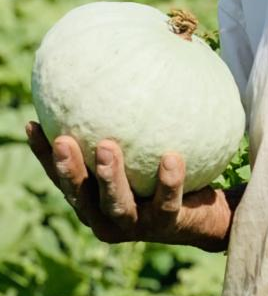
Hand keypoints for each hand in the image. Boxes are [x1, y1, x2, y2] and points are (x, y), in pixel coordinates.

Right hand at [26, 122, 234, 251]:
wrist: (205, 214)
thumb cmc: (168, 173)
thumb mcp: (146, 151)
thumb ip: (131, 127)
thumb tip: (127, 69)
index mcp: (93, 199)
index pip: (62, 178)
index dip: (45, 155)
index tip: (34, 124)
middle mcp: (107, 216)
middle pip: (80, 194)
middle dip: (69, 168)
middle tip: (64, 139)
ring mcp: (136, 225)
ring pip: (117, 203)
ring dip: (110, 176)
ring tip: (107, 146)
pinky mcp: (167, 225)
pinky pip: (167, 202)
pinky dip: (169, 181)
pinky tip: (172, 157)